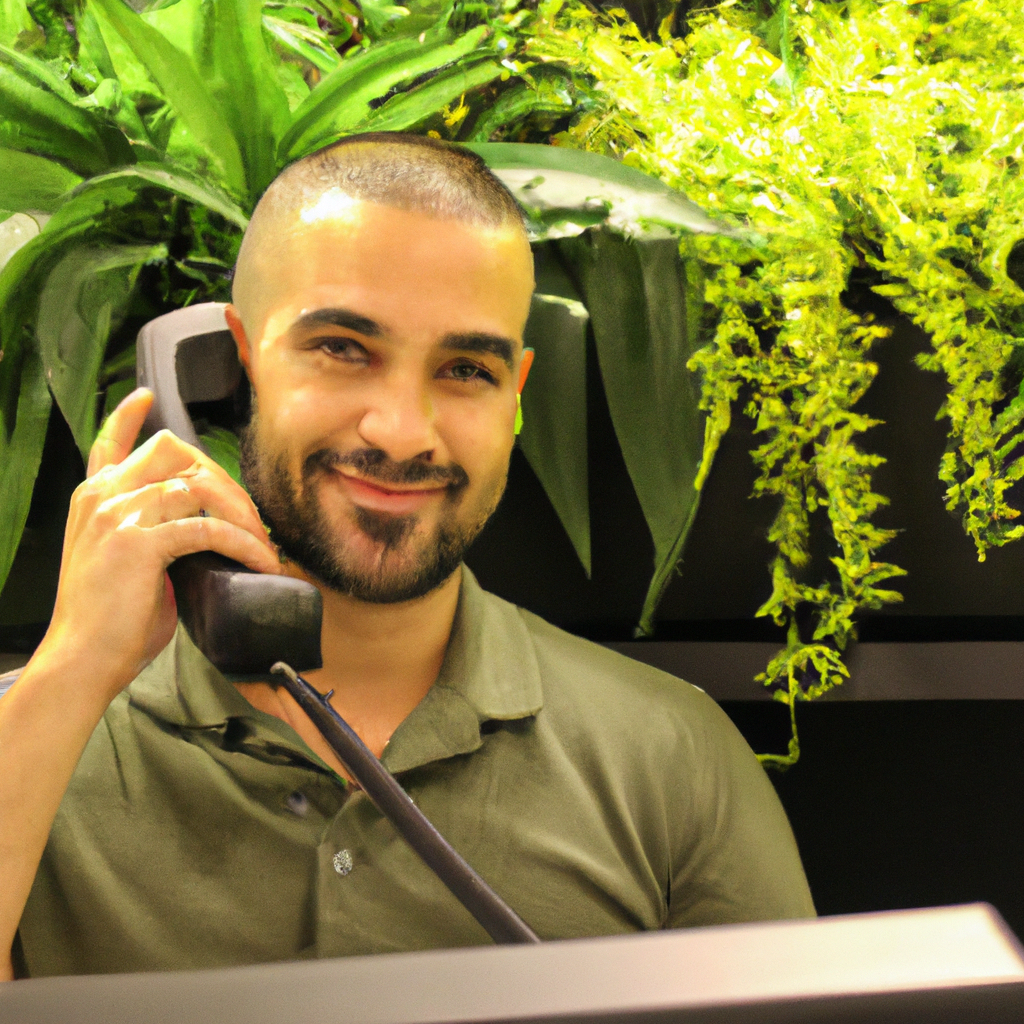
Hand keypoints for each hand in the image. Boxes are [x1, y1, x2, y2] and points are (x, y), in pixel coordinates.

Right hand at [37, 388, 280, 702]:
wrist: (82, 660)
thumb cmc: (109, 623)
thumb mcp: (122, 564)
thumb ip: (150, 533)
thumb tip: (200, 528)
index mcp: (93, 499)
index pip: (109, 444)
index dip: (129, 417)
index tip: (147, 397)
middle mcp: (102, 497)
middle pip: (173, 451)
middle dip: (223, 478)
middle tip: (251, 520)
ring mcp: (118, 516)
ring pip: (199, 486)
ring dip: (243, 515)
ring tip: (263, 546)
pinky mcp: (139, 542)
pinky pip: (209, 529)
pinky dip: (244, 545)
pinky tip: (260, 563)